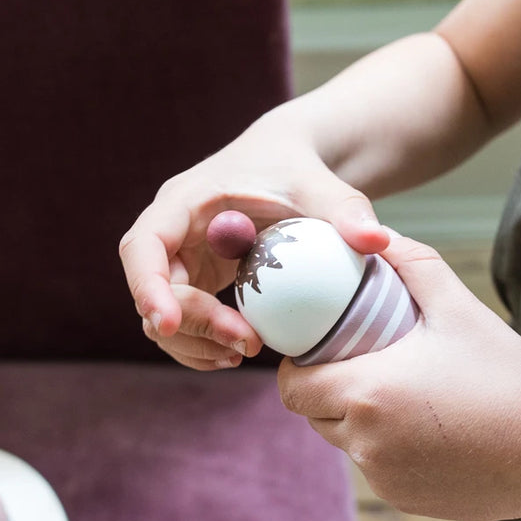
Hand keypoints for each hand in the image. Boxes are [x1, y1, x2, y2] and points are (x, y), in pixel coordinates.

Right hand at [119, 116, 389, 370]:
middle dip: (189, 325)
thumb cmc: (301, 170)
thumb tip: (377, 241)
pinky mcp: (196, 281)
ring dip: (195, 343)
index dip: (148, 286)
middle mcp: (171, 232)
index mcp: (185, 200)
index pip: (143, 246)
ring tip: (244, 353)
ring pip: (161, 316)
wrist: (293, 167)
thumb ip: (348, 210)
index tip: (169, 322)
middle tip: (244, 345)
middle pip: (151, 289)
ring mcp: (180, 259)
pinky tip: (240, 352)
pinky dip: (204, 344)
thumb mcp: (324, 186)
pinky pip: (184, 323)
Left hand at [278, 233, 520, 520]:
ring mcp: (384, 478)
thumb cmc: (509, 376)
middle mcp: (366, 443)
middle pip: (314, 415)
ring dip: (357, 420)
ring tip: (400, 392)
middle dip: (327, 389)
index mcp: (369, 393)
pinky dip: (388, 448)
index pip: (293, 386)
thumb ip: (413, 263)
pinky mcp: (403, 499)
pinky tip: (429, 428)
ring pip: (345, 443)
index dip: (298, 366)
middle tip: (361, 362)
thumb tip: (379, 234)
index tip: (321, 347)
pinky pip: (377, 468)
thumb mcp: (459, 308)